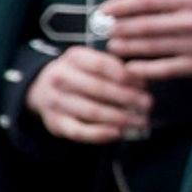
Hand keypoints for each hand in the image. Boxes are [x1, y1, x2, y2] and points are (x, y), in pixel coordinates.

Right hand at [23, 45, 151, 143]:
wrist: (43, 89)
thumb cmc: (80, 75)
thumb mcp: (92, 62)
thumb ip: (114, 68)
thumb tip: (142, 83)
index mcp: (73, 58)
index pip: (102, 65)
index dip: (125, 76)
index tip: (144, 84)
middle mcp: (60, 77)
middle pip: (99, 89)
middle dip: (128, 98)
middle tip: (148, 104)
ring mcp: (56, 101)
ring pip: (92, 111)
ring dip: (120, 118)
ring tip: (141, 121)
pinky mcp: (55, 123)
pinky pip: (79, 131)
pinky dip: (100, 134)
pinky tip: (118, 133)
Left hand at [99, 0, 191, 79]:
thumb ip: (171, 0)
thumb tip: (136, 5)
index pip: (148, 1)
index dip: (122, 6)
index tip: (105, 10)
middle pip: (145, 25)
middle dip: (120, 28)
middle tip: (105, 30)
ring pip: (151, 46)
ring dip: (127, 47)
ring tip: (114, 46)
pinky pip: (164, 68)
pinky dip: (145, 69)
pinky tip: (131, 67)